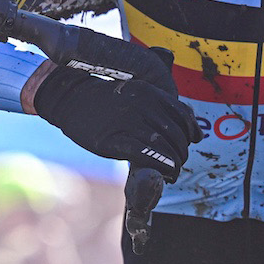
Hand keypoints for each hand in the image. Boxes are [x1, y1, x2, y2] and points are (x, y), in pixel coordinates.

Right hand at [31, 65, 196, 179]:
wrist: (71, 98)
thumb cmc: (105, 100)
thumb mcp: (135, 93)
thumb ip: (159, 106)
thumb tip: (186, 125)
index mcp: (150, 92)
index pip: (182, 114)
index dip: (191, 131)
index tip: (192, 142)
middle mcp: (143, 105)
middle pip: (176, 134)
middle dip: (182, 152)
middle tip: (179, 162)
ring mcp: (128, 122)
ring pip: (164, 146)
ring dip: (174, 163)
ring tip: (173, 171)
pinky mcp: (114, 140)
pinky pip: (146, 154)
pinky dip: (161, 164)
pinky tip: (166, 171)